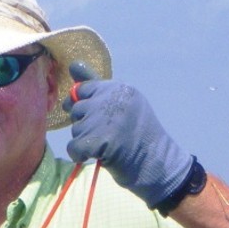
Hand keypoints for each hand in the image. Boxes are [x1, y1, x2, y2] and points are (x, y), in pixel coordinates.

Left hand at [63, 79, 193, 209]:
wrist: (157, 163)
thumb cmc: (135, 134)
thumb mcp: (119, 105)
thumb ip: (94, 86)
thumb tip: (72, 64)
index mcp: (119, 88)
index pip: (83, 90)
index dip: (87, 106)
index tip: (105, 117)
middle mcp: (112, 99)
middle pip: (76, 110)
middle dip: (86, 125)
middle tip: (111, 133)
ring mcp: (105, 119)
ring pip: (75, 129)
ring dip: (86, 141)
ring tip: (110, 144)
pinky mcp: (99, 140)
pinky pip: (73, 147)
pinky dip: (80, 155)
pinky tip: (99, 155)